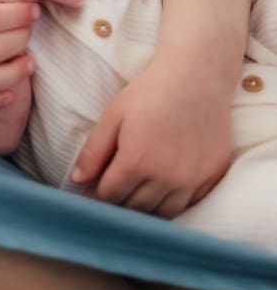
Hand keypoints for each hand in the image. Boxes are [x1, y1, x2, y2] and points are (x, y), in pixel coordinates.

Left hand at [70, 57, 232, 216]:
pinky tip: (164, 189)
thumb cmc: (150, 92)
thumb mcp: (113, 115)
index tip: (91, 193)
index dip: (97, 196)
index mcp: (137, 162)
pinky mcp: (213, 175)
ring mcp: (193, 179)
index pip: (111, 196)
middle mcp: (166, 177)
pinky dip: (174, 201)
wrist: (197, 76)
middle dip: (120, 205)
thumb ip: (93, 151)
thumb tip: (77, 180)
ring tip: (136, 195)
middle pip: (136, 209)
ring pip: (164, 213)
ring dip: (147, 209)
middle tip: (112, 194)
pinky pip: (190, 203)